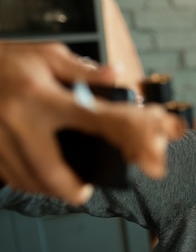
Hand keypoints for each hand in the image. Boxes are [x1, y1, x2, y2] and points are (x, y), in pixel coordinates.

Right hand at [0, 41, 184, 204]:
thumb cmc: (8, 62)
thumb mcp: (48, 56)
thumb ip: (83, 71)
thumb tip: (117, 75)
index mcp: (42, 96)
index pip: (89, 121)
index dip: (112, 139)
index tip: (127, 157)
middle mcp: (19, 120)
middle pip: (49, 170)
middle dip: (70, 190)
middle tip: (83, 194)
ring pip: (27, 179)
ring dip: (49, 189)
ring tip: (64, 188)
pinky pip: (8, 176)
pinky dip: (26, 183)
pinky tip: (37, 180)